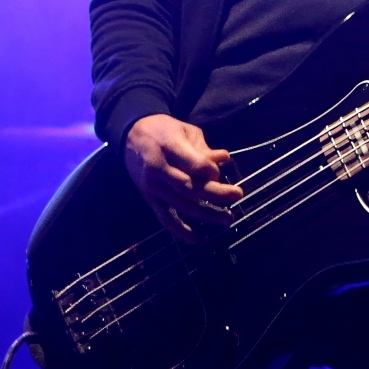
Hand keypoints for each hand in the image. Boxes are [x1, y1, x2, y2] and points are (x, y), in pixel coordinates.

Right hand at [123, 114, 243, 241]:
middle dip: (216, 193)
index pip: (193, 163)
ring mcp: (153, 187)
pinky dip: (178, 230)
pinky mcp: (149, 199)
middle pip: (190, 186)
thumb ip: (203, 148)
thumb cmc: (164, 130)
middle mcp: (159, 169)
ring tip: (227, 218)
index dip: (210, 169)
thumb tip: (224, 159)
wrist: (130, 136)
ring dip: (206, 214)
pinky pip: (164, 217)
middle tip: (238, 194)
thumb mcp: (185, 130)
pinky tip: (195, 238)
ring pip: (181, 204)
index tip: (222, 169)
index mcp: (169, 147)